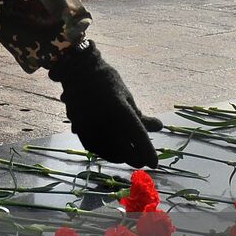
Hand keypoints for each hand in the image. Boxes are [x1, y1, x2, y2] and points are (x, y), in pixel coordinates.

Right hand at [49, 41, 160, 167]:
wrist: (76, 71)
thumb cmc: (106, 80)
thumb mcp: (127, 97)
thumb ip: (141, 116)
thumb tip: (159, 128)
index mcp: (120, 109)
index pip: (138, 137)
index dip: (148, 152)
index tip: (155, 164)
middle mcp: (104, 121)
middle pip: (125, 151)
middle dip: (136, 158)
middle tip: (142, 159)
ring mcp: (90, 126)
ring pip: (109, 152)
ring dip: (121, 157)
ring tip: (127, 154)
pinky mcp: (78, 128)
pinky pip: (94, 147)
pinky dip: (104, 151)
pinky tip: (111, 149)